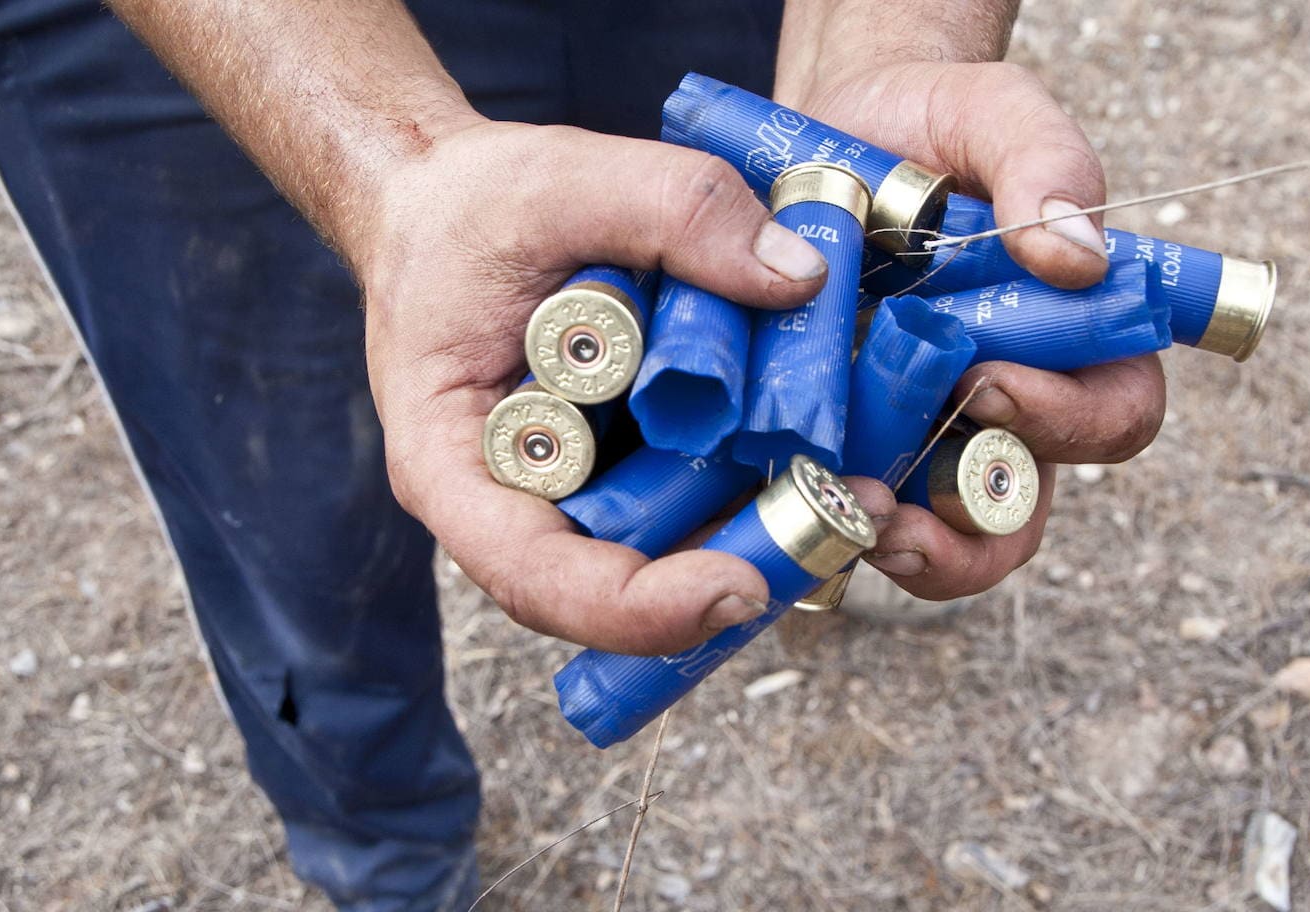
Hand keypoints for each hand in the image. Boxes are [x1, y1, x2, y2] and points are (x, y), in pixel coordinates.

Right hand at [356, 118, 898, 652]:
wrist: (446, 201)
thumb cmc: (468, 205)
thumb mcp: (558, 180)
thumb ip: (673, 210)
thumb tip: (800, 280)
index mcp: (458, 465)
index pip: (535, 579)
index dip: (636, 609)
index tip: (738, 587)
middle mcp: (518, 500)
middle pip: (620, 582)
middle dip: (737, 569)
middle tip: (847, 524)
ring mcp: (578, 484)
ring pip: (672, 544)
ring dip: (767, 532)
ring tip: (863, 495)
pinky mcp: (627, 455)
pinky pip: (692, 488)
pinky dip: (758, 477)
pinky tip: (831, 449)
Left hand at [780, 62, 1164, 600]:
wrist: (829, 136)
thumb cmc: (932, 126)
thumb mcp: (994, 116)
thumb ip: (1046, 164)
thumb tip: (1077, 258)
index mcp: (1070, 342)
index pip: (1112, 415)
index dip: (1067, 420)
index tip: (986, 379)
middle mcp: (1003, 407)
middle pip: (1023, 511)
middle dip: (973, 530)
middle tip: (903, 515)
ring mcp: (922, 435)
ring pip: (943, 537)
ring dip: (906, 550)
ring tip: (851, 526)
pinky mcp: (848, 443)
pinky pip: (854, 511)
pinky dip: (831, 525)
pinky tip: (792, 505)